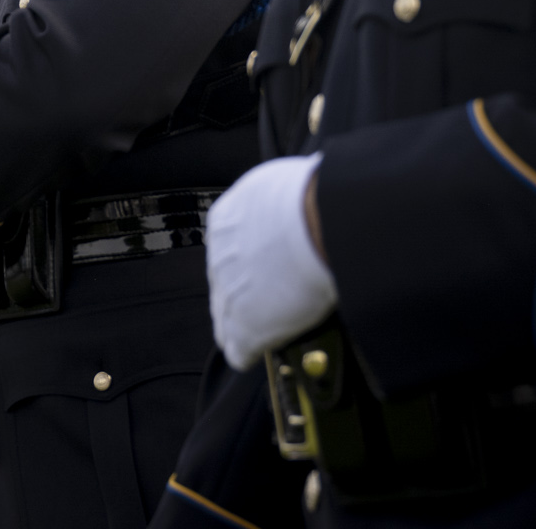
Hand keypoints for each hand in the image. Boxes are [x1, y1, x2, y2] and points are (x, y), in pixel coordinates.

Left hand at [206, 155, 337, 369]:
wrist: (317, 224)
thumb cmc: (312, 197)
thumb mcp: (285, 184)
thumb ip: (280, 199)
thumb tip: (300, 194)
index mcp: (225, 220)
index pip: (230, 248)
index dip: (253, 261)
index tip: (273, 266)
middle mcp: (218, 256)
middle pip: (227, 282)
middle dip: (249, 291)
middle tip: (280, 298)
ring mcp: (228, 294)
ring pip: (227, 317)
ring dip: (250, 322)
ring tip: (275, 328)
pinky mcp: (244, 328)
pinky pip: (238, 349)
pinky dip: (252, 351)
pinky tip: (266, 351)